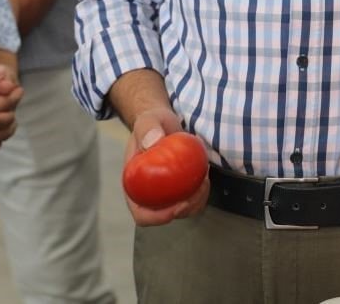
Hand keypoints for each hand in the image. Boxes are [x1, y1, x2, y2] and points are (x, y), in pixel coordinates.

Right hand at [123, 108, 210, 226]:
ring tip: (204, 180)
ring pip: (182, 209)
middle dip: (185, 209)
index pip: (142, 214)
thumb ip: (147, 129)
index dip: (158, 218)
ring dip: (197, 201)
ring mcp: (164, 193)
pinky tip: (205, 175)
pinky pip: (192, 197)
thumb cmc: (152, 124)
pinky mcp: (179, 188)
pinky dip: (201, 192)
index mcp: (134, 187)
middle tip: (199, 189)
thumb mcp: (148, 121)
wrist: (162, 122)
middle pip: (166, 215)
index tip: (178, 205)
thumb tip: (153, 142)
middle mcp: (148, 195)